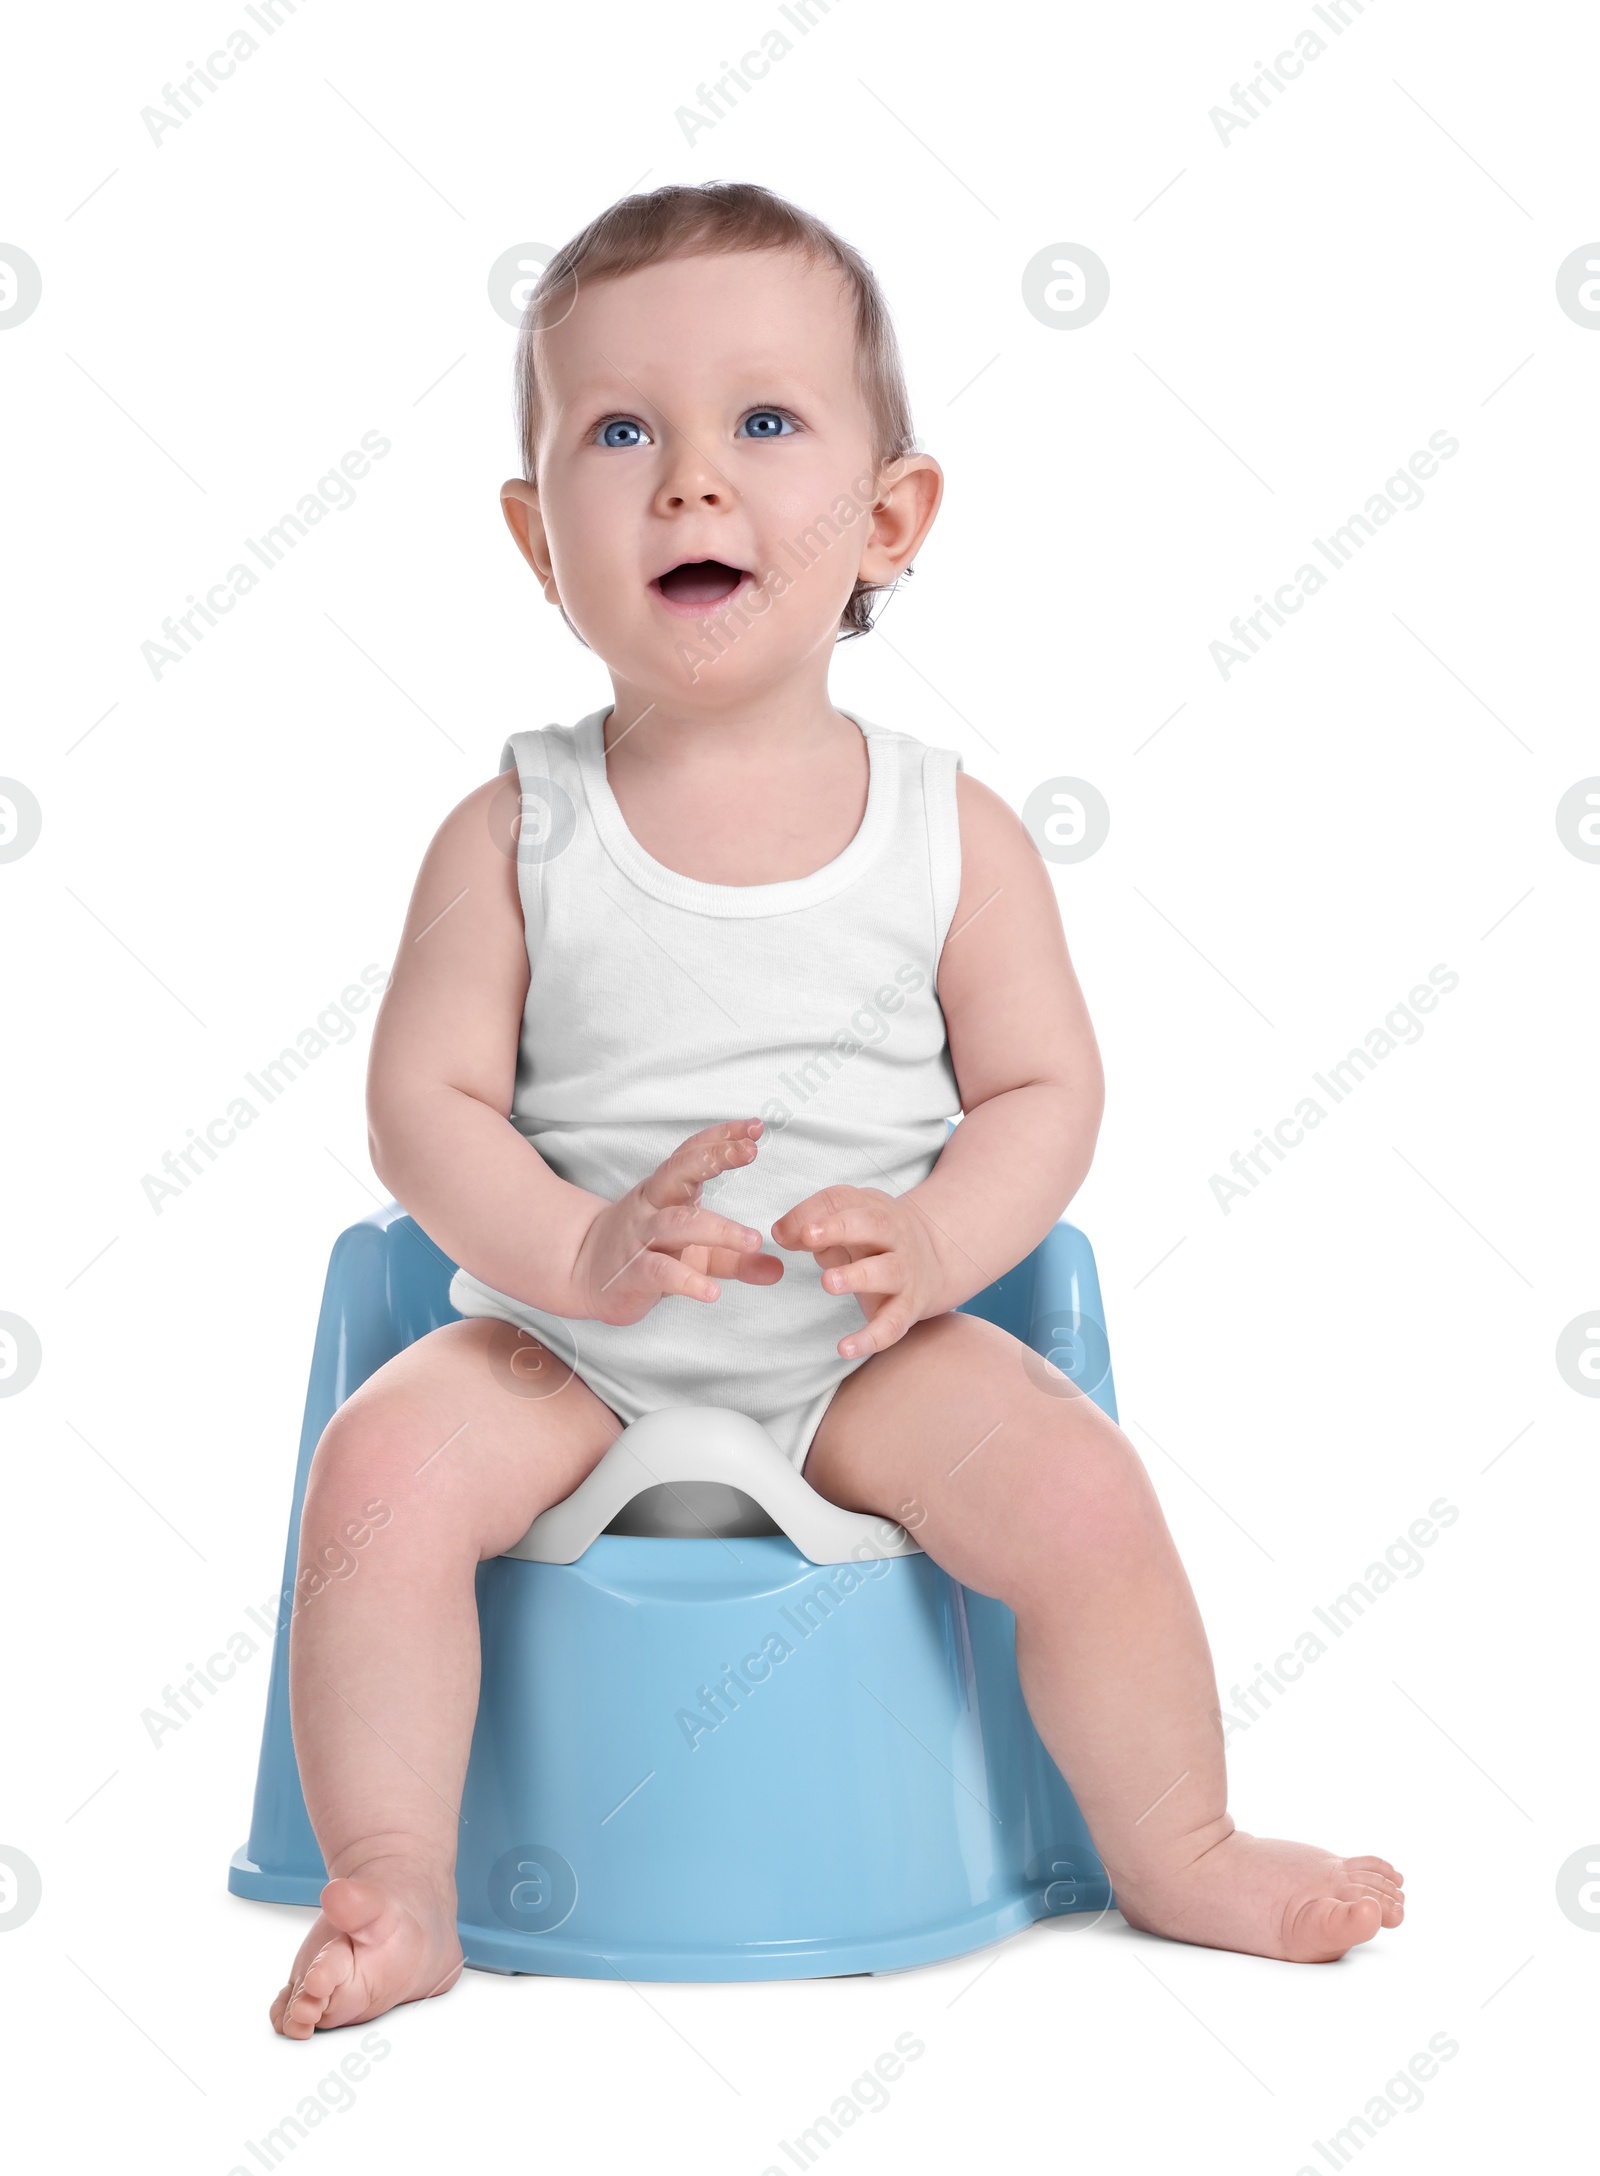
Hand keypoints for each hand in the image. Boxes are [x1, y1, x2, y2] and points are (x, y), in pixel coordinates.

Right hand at [571, 1120, 783, 1324]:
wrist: (582, 1274)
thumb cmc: (645, 1252)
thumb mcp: (695, 1252)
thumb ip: (734, 1257)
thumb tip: (778, 1267)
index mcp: (666, 1192)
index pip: (692, 1155)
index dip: (721, 1138)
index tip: (754, 1126)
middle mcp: (652, 1207)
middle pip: (679, 1173)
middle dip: (714, 1157)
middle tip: (749, 1151)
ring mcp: (640, 1238)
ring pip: (676, 1224)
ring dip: (717, 1229)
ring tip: (753, 1240)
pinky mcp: (632, 1273)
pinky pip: (659, 1272)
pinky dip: (687, 1280)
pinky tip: (712, 1291)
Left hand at [770, 1185, 951, 1359]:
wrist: (935, 1263)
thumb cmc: (874, 1241)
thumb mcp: (847, 1224)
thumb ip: (813, 1226)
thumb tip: (780, 1234)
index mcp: (873, 1209)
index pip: (843, 1201)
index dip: (814, 1213)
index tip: (785, 1231)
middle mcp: (894, 1237)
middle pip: (874, 1225)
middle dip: (840, 1229)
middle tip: (809, 1237)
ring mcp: (905, 1272)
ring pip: (888, 1271)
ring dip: (858, 1275)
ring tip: (828, 1282)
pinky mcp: (908, 1308)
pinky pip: (893, 1324)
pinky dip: (872, 1338)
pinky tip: (845, 1348)